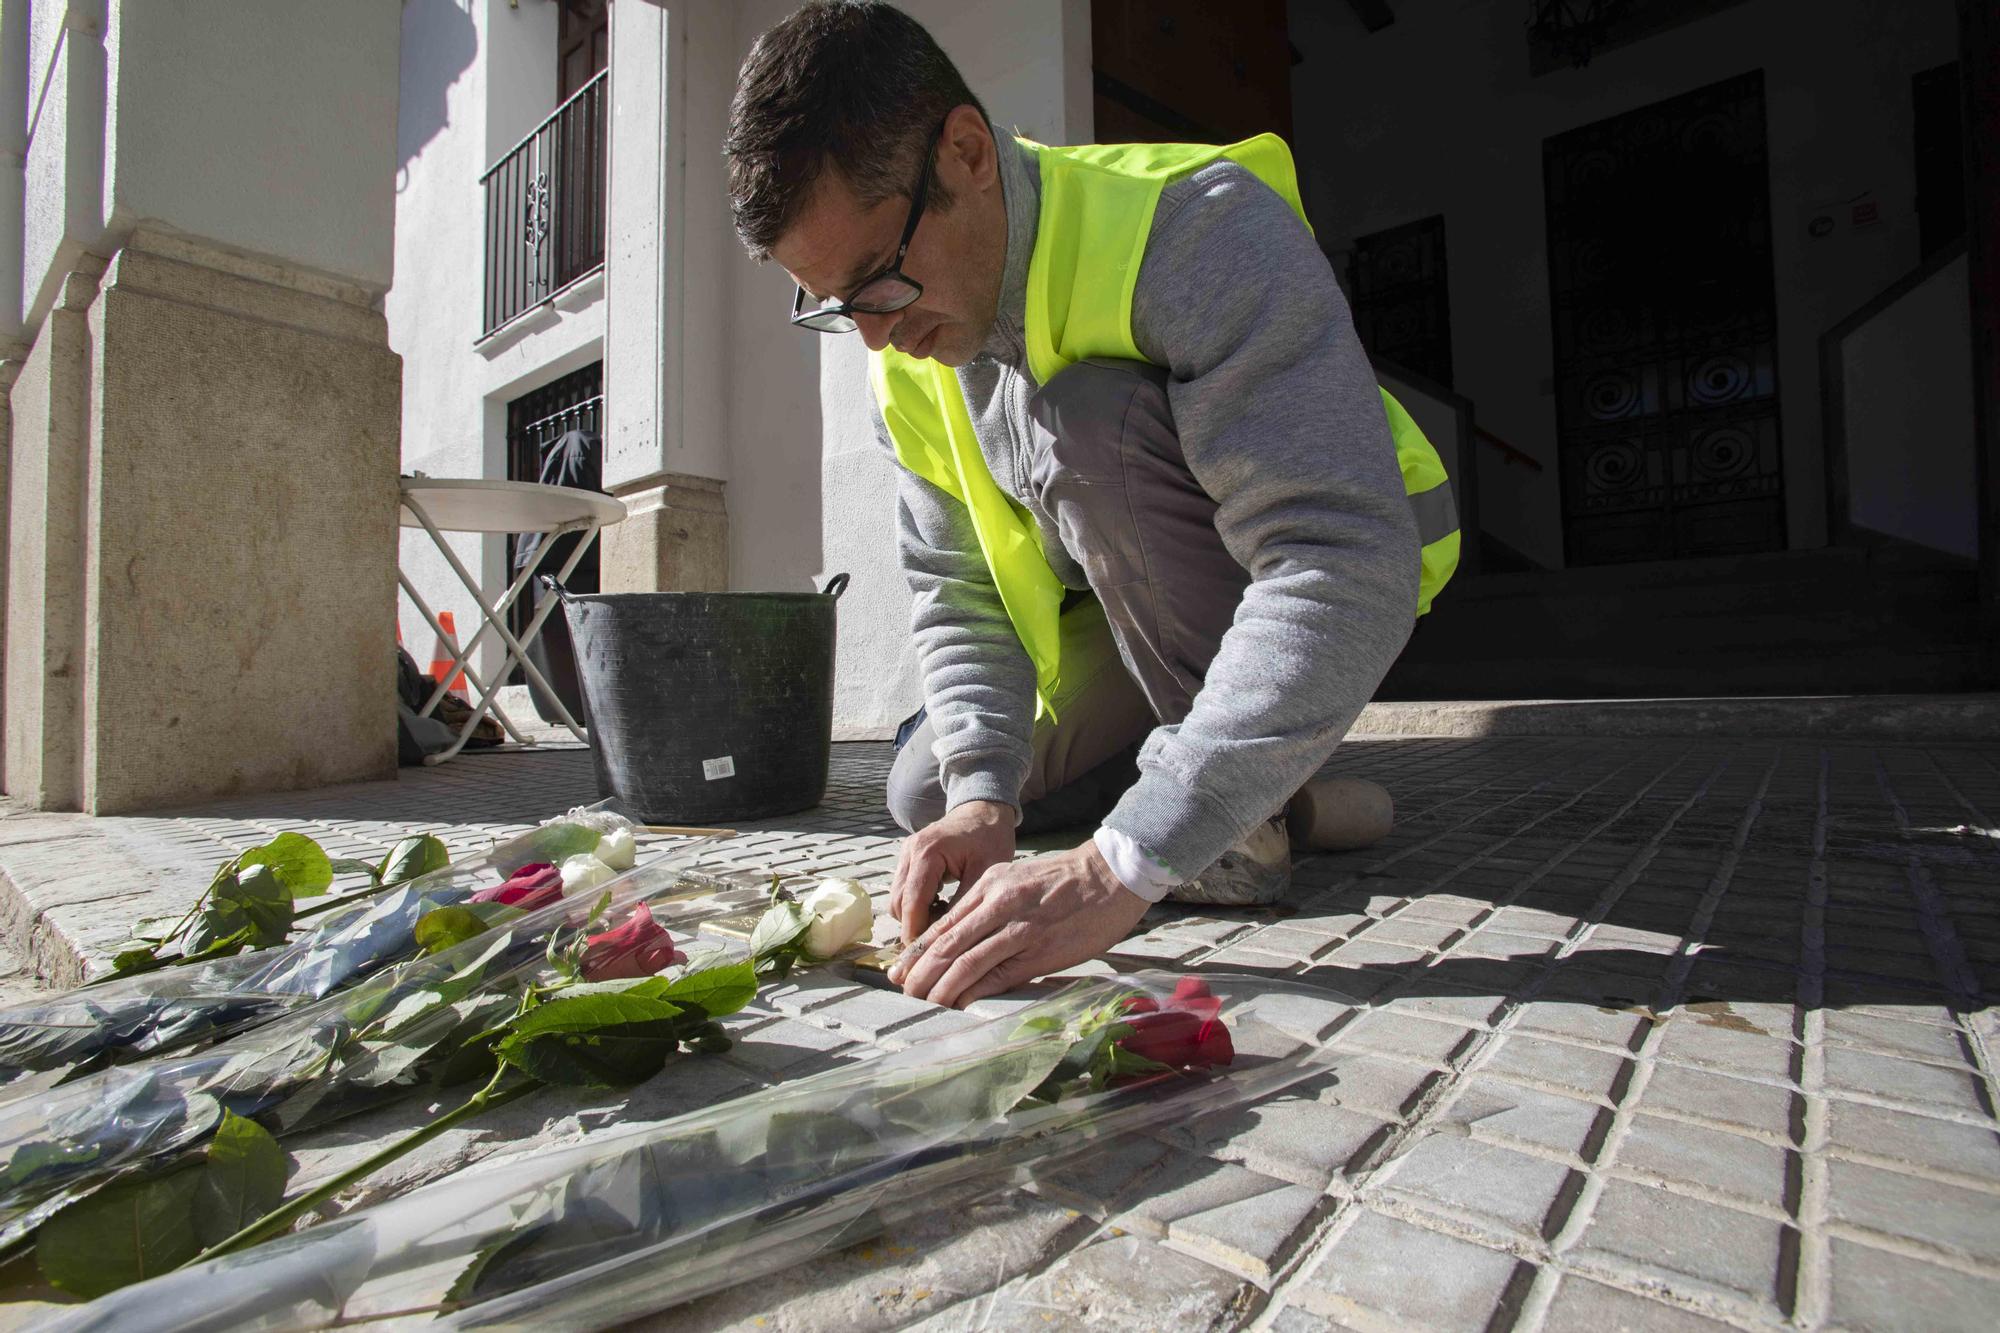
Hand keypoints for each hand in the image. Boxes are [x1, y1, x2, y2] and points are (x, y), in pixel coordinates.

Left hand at [888, 840, 1149, 1008]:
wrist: (1111, 875)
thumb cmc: (1066, 880)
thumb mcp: (1018, 877)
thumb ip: (990, 903)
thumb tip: (962, 936)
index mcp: (991, 885)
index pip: (944, 922)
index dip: (918, 949)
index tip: (900, 968)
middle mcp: (999, 904)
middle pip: (947, 943)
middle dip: (921, 972)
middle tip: (904, 991)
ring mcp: (1020, 928)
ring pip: (968, 961)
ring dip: (942, 987)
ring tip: (925, 1003)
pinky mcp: (1041, 951)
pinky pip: (1000, 975)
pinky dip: (976, 991)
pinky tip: (962, 1004)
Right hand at [889, 800, 1016, 942]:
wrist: (983, 811)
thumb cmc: (990, 838)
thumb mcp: (985, 873)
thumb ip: (964, 905)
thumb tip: (949, 941)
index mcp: (927, 852)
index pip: (913, 902)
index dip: (917, 934)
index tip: (927, 958)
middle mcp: (910, 852)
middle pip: (899, 904)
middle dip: (914, 927)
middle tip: (942, 942)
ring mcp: (905, 854)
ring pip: (898, 899)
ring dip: (915, 917)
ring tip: (945, 922)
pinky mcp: (908, 860)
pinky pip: (904, 891)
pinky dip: (917, 906)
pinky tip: (941, 908)